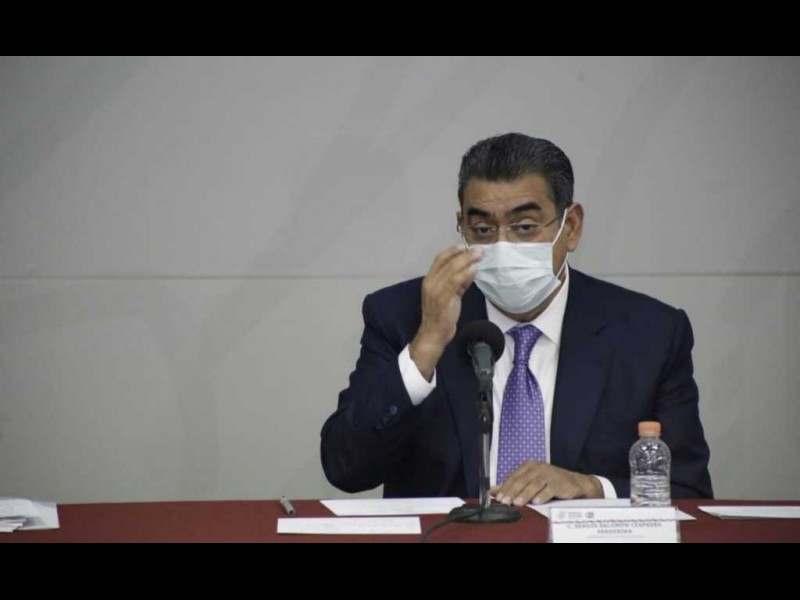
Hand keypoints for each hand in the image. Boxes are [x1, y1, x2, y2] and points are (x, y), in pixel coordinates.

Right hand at [409, 245, 482, 380]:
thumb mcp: (450, 296)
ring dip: (467, 260)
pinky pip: (455, 281)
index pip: (440, 259)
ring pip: (452, 269)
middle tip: (479, 250)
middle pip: (447, 262)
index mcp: (429, 280)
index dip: (453, 251)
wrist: (434, 334)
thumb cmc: (441, 316)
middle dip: (464, 253)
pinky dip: (465, 273)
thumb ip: (458, 283)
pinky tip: (474, 269)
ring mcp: (435, 290)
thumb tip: (471, 270)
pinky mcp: (442, 298)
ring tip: (479, 255)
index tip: (465, 246)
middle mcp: (430, 283)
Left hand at [490, 461, 603, 505]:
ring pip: (534, 484)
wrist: (575, 483)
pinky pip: (549, 489)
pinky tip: (536, 502)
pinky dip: (542, 495)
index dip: (505, 487)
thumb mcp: (530, 481)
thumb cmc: (550, 482)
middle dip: (512, 492)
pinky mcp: (559, 482)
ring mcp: (549, 474)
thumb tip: (493, 490)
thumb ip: (512, 485)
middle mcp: (538, 468)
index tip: (498, 497)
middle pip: (522, 480)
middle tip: (505, 502)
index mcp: (529, 466)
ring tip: (517, 503)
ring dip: (525, 494)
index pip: (514, 477)